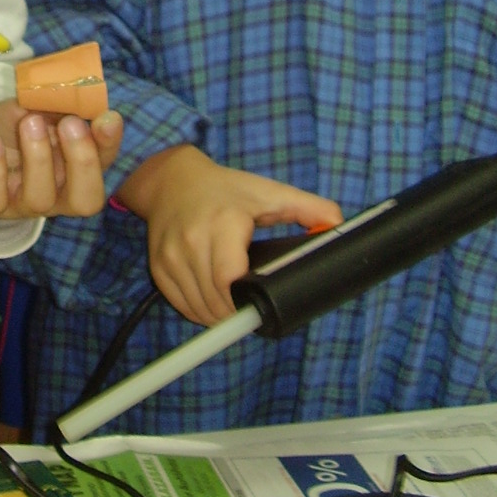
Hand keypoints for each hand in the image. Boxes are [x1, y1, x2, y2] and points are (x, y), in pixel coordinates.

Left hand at [0, 99, 122, 219]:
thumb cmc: (11, 126)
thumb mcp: (34, 106)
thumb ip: (54, 103)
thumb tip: (71, 89)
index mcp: (75, 167)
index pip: (103, 164)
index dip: (109, 144)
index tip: (107, 117)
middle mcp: (56, 192)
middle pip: (85, 199)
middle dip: (82, 162)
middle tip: (70, 123)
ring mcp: (22, 203)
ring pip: (40, 200)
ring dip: (38, 158)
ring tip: (28, 122)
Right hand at [115, 145, 342, 326]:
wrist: (173, 180)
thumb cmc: (226, 190)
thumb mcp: (269, 192)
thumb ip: (308, 207)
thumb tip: (338, 225)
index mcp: (224, 223)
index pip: (230, 279)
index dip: (246, 301)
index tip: (259, 304)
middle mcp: (192, 241)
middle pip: (216, 301)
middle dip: (236, 313)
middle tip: (252, 310)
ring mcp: (171, 256)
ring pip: (198, 308)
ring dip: (218, 317)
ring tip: (233, 307)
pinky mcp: (158, 266)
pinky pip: (180, 304)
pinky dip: (198, 311)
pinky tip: (212, 302)